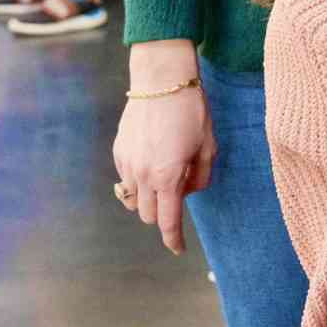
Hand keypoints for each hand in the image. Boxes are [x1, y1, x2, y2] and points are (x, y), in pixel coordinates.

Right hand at [112, 41, 215, 255]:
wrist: (161, 77)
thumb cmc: (191, 109)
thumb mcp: (207, 145)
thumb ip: (200, 176)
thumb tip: (188, 192)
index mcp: (167, 176)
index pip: (168, 222)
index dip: (173, 240)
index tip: (178, 249)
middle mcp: (142, 175)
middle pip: (148, 215)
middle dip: (163, 214)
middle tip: (179, 190)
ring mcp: (127, 163)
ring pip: (132, 200)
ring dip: (148, 198)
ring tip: (163, 177)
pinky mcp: (118, 150)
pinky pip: (125, 179)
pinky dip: (137, 181)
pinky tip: (151, 161)